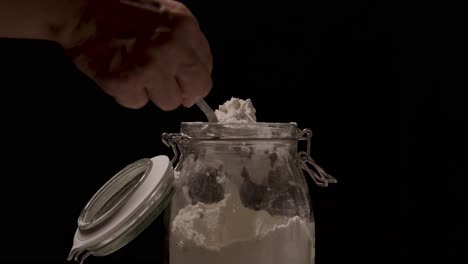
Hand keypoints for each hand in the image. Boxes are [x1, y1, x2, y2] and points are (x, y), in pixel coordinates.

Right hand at [66, 0, 212, 109]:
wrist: (83, 9)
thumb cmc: (126, 11)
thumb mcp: (169, 16)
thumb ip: (189, 45)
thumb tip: (195, 84)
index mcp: (185, 29)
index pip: (205, 72)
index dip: (194, 81)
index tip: (183, 82)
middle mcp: (171, 49)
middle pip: (193, 91)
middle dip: (180, 91)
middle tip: (162, 81)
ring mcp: (148, 68)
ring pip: (167, 103)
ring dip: (153, 92)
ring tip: (137, 72)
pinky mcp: (124, 83)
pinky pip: (137, 103)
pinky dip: (128, 94)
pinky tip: (121, 73)